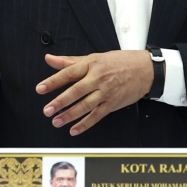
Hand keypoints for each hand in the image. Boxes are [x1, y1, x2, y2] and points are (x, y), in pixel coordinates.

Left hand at [36, 50, 153, 135]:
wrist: (145, 69)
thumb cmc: (120, 62)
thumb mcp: (94, 57)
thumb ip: (69, 61)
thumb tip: (49, 59)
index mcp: (91, 64)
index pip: (68, 73)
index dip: (53, 81)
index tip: (40, 89)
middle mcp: (98, 78)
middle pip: (76, 91)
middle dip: (60, 102)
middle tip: (47, 110)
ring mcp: (106, 92)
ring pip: (85, 105)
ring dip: (70, 115)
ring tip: (56, 121)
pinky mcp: (112, 103)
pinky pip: (97, 116)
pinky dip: (85, 124)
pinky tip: (74, 129)